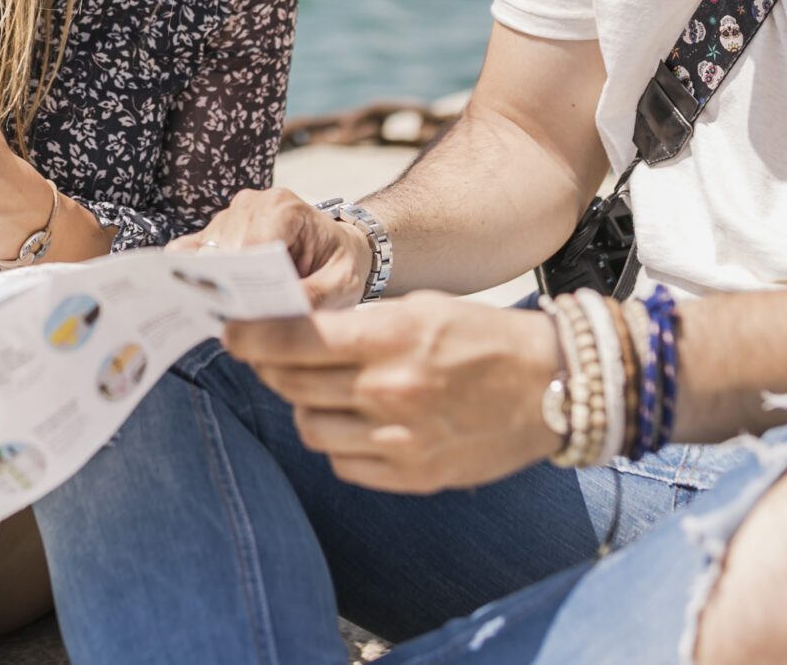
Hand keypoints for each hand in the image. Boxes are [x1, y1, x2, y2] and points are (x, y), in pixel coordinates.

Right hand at [172, 187, 373, 310]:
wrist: (339, 247)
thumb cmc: (339, 264)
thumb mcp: (341, 285)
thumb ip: (312, 299)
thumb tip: (273, 319)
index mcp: (283, 207)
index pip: (251, 247)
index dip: (246, 283)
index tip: (249, 314)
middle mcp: (250, 203)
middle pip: (223, 252)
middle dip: (230, 288)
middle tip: (243, 321)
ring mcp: (229, 215)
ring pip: (203, 255)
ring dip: (215, 285)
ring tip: (232, 310)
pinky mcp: (215, 230)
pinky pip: (188, 251)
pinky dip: (193, 275)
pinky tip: (205, 298)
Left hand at [225, 295, 561, 493]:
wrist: (554, 388)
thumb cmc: (484, 338)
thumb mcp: (422, 309)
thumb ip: (358, 326)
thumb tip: (291, 334)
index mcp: (392, 338)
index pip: (295, 341)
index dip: (252, 336)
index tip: (232, 332)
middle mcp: (391, 390)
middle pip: (293, 384)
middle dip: (272, 368)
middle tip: (268, 357)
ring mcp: (401, 439)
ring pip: (311, 428)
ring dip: (305, 407)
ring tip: (324, 391)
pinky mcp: (413, 476)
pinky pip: (344, 463)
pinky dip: (339, 443)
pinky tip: (358, 423)